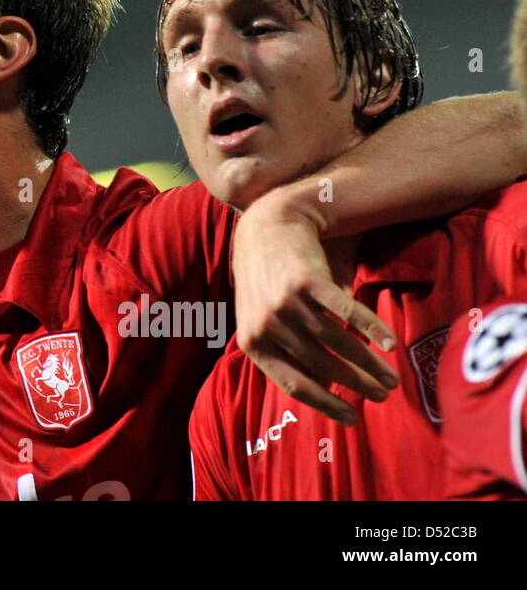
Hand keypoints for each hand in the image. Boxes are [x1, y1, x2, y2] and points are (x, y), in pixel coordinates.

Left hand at [232, 191, 399, 425]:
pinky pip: (345, 312)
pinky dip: (371, 329)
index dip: (326, 404)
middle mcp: (266, 324)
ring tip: (391, 378)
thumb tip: (325, 387)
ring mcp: (284, 302)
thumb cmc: (270, 278)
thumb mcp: (263, 317)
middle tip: (382, 396)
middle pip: (321, 365)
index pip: (293, 383)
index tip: (352, 418)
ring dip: (369, 364)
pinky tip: (390, 344)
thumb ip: (288, 349)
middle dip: (356, 385)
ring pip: (336, 342)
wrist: (268, 224)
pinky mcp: (306, 279)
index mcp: (252, 341)